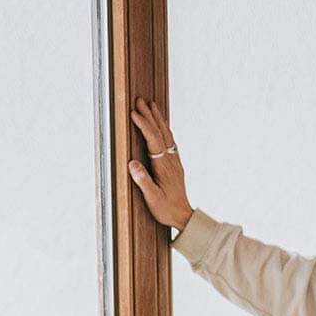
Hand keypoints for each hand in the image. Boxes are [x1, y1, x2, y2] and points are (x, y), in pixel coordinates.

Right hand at [128, 97, 193, 229]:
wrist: (183, 215)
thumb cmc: (166, 209)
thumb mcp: (152, 198)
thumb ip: (143, 181)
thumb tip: (132, 164)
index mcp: (164, 166)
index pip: (153, 140)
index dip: (144, 125)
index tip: (134, 113)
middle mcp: (171, 160)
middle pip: (161, 132)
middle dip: (150, 115)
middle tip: (140, 100)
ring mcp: (174, 161)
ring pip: (167, 134)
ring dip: (158, 119)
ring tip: (152, 105)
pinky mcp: (175, 164)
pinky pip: (169, 141)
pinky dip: (164, 129)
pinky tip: (162, 126)